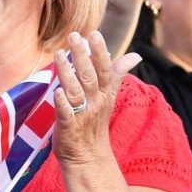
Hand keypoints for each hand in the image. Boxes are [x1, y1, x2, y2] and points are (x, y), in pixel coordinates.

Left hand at [52, 31, 141, 168]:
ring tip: (59, 54)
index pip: (104, 69)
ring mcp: (82, 115)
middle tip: (73, 36)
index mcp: (104, 94)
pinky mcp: (69, 128)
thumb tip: (135, 55)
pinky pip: (66, 114)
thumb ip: (116, 74)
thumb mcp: (108, 97)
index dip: (99, 52)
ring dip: (67, 73)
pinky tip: (56, 92)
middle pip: (89, 76)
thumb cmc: (94, 123)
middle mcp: (95, 102)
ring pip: (75, 91)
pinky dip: (62, 104)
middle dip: (82, 56)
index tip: (93, 34)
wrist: (88, 157)